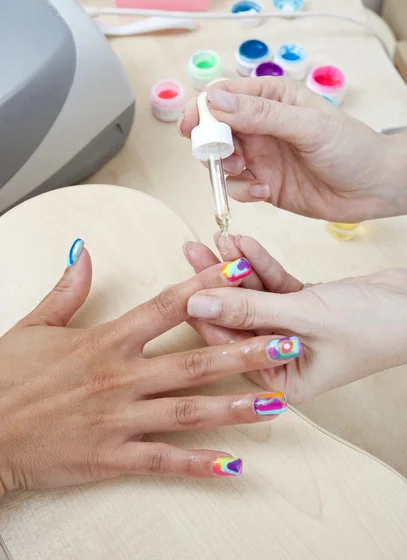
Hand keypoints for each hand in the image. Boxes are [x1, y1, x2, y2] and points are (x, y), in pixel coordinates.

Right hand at [0, 240, 289, 492]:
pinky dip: (199, 463)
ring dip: (235, 406)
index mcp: (104, 341)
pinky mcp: (111, 456)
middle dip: (243, 350)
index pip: (165, 307)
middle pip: (193, 360)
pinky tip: (234, 465)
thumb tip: (85, 252)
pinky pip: (163, 460)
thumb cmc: (7, 377)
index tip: (240, 272)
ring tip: (276, 402)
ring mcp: (119, 419)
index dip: (206, 287)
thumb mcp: (35, 325)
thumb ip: (68, 289)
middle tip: (285, 341)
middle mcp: (119, 377)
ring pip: (188, 410)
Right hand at [179, 78, 406, 221]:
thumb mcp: (306, 126)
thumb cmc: (350, 147)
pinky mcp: (264, 183)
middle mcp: (261, 126)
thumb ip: (260, 115)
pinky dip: (243, 191)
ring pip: (222, 160)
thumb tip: (215, 100)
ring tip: (250, 173)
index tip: (191, 128)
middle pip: (216, 130)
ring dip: (227, 170)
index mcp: (271, 99)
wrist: (373, 188)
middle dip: (213, 145)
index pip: (224, 96)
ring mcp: (261, 156)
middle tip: (227, 158)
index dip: (203, 110)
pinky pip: (237, 187)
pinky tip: (264, 191)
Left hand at [184, 235, 406, 402]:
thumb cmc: (373, 327)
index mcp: (280, 379)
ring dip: (236, 267)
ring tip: (214, 239)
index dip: (206, 313)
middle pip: (237, 316)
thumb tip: (196, 304)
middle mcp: (281, 357)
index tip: (185, 283)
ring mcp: (292, 329)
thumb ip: (248, 309)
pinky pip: (274, 284)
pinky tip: (242, 243)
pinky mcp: (303, 305)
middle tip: (192, 252)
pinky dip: (261, 263)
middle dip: (215, 283)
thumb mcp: (304, 318)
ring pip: (253, 296)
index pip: (228, 346)